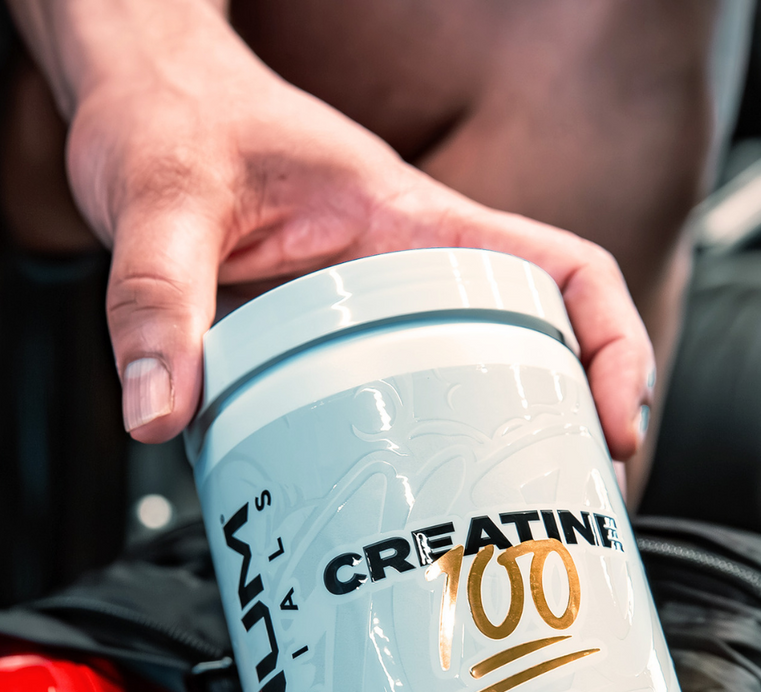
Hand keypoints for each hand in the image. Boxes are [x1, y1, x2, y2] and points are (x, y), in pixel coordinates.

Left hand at [12, 0, 654, 458]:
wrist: (140, 97)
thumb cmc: (173, 114)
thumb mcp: (161, 202)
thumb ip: (156, 301)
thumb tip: (159, 412)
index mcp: (414, 225)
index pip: (566, 271)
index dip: (614, 345)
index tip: (620, 419)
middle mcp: (413, 270)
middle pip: (543, 347)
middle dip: (573, 427)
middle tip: (569, 504)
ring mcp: (380, 310)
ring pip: (480, 381)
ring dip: (507, 448)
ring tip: (510, 525)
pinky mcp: (338, 340)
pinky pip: (408, 396)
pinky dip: (426, 451)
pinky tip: (403, 501)